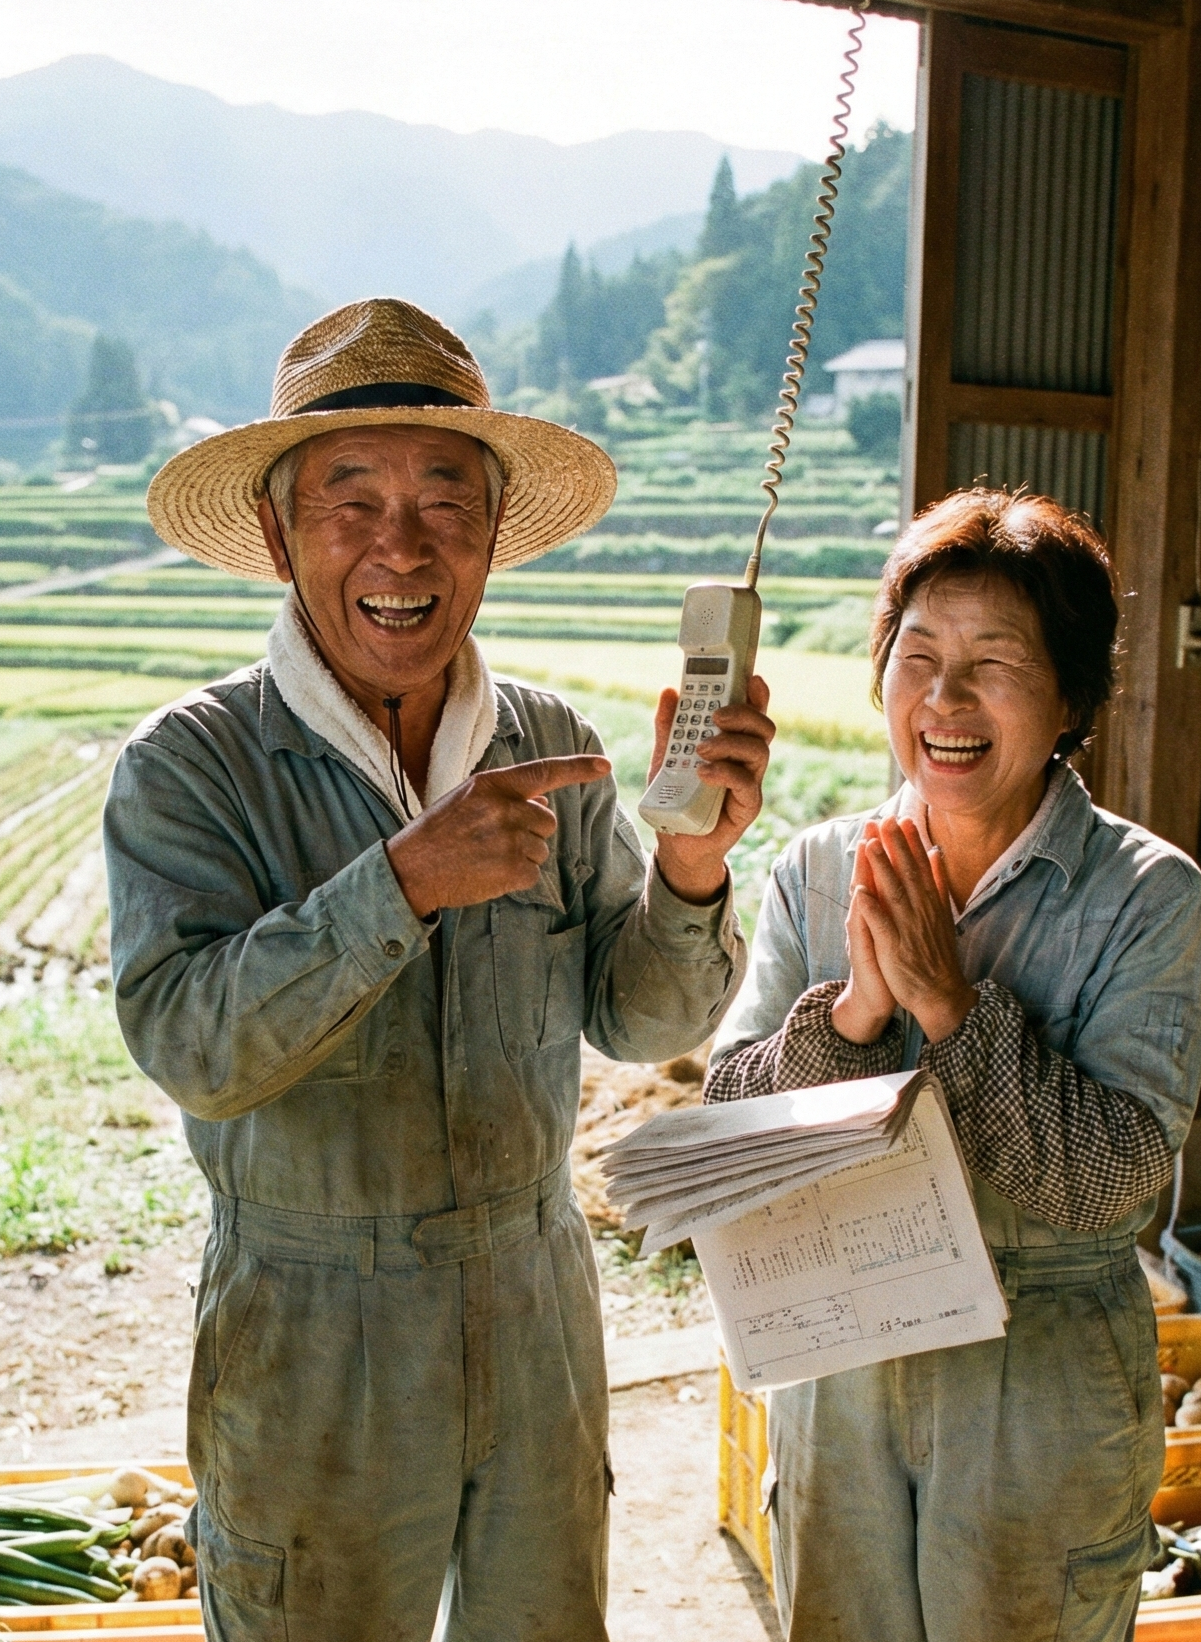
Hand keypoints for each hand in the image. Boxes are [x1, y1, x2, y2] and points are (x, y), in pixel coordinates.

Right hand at [386, 755, 609, 916]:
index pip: (544, 771)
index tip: (604, 766)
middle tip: (495, 839)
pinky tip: (488, 873)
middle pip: (547, 820)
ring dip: (521, 855)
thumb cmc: (439, 833)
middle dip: (531, 831)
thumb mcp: (467, 799)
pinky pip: (532, 873)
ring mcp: (510, 840)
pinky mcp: (513, 870)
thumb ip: (504, 795)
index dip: (578, 768)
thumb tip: (544, 803)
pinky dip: (515, 877)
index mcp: (492, 784)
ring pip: (541, 849)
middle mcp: (505, 808)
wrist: (411, 869)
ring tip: (485, 856)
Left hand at [651, 676, 774, 902]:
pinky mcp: (747, 807)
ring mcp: (750, 782)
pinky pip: (746, 785)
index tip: (749, 676)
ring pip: (758, 752)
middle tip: (716, 715)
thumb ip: (668, 726)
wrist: (676, 842)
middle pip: (762, 728)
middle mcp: (746, 760)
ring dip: (731, 743)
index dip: (756, 694)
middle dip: (743, 714)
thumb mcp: (666, 756)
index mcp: (732, 742)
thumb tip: (669, 692)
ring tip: (701, 748)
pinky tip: (704, 773)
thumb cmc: (678, 795)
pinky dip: (725, 773)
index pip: (751, 713)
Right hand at [831, 838, 896, 1043]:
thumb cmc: (890, 962)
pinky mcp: (862, 951)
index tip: (891, 821)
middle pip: (868, 878)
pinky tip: (859, 893)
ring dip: (862, 872)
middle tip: (874, 823)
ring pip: (861, 897)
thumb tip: (909, 874)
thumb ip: (897, 902)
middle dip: (872, 851)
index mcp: (879, 910)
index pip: (883, 874)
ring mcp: (862, 933)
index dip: (887, 848)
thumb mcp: (895, 928)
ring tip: (865, 848)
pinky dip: (860, 910)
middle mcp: (867, 917)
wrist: (874, 997)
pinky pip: (860, 928)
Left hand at [853, 817, 976, 1042]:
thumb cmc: (937, 953)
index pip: (919, 867)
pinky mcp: (895, 947)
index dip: (910, 843)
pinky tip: (860, 891)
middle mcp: (921, 911)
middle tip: (884, 820)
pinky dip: (871, 908)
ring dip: (881, 869)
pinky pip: (881, 925)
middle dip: (895, 846)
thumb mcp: (943, 913)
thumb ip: (939, 882)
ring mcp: (908, 928)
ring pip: (893, 893)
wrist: (940, 993)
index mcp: (931, 902)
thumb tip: (937, 853)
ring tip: (869, 844)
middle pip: (906, 873)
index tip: (901, 819)